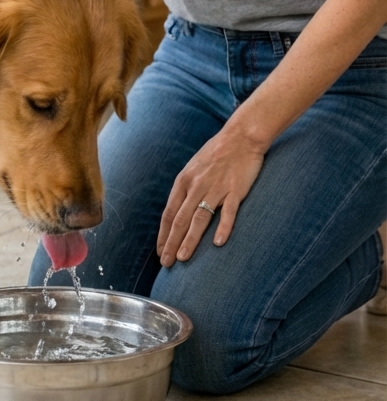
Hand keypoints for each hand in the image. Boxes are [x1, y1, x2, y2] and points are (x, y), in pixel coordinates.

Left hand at [157, 128, 265, 267]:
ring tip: (182, 257)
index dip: (164, 234)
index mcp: (184, 181)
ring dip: (190, 240)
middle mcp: (196, 185)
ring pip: (199, 218)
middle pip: (181, 219)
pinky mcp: (235, 190)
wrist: (241, 136)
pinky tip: (218, 243)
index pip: (170, 213)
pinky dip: (223, 227)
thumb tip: (178, 212)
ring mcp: (216, 188)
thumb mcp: (193, 168)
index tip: (160, 251)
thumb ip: (186, 189)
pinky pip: (228, 212)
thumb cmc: (216, 153)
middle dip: (171, 243)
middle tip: (166, 263)